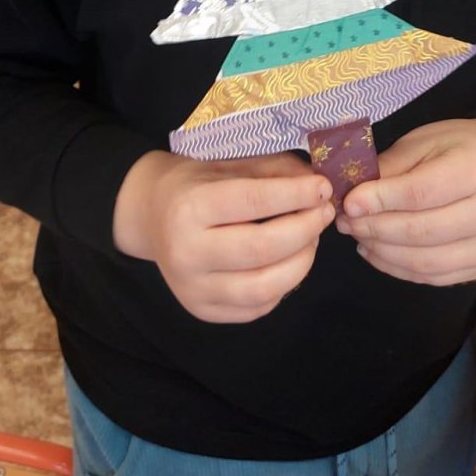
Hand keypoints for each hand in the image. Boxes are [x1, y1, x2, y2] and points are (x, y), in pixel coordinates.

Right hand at [113, 150, 335, 323]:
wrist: (152, 215)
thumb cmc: (196, 183)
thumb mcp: (230, 164)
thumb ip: (275, 172)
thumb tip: (319, 188)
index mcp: (189, 207)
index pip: (253, 202)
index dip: (296, 195)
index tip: (324, 188)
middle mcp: (186, 252)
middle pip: (262, 249)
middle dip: (305, 230)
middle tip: (324, 214)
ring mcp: (192, 289)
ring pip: (264, 288)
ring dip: (301, 263)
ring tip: (311, 240)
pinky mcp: (202, 311)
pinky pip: (257, 308)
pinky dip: (283, 285)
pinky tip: (289, 262)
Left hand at [336, 119, 475, 286]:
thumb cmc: (462, 148)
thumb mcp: (426, 142)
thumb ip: (391, 168)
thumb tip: (353, 196)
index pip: (420, 194)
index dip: (380, 201)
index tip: (349, 204)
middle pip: (421, 232)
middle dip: (375, 229)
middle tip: (345, 222)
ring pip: (425, 262)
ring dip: (383, 252)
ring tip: (357, 236)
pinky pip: (433, 277)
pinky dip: (398, 269)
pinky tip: (377, 252)